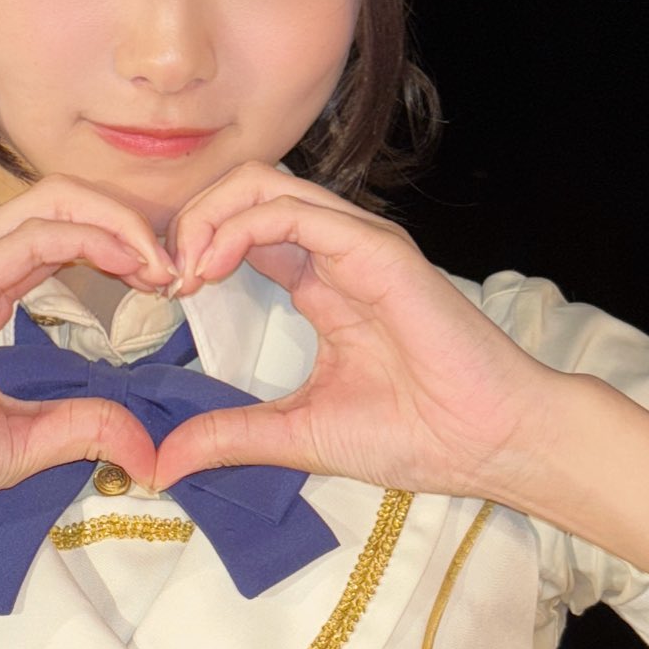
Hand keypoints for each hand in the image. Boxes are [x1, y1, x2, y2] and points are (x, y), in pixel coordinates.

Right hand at [0, 176, 177, 558]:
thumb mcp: (19, 445)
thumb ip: (80, 429)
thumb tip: (145, 448)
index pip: (55, 232)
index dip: (116, 245)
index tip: (165, 286)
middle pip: (56, 200)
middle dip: (124, 223)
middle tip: (173, 271)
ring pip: (47, 206)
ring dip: (116, 227)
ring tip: (161, 268)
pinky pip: (27, 242)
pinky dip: (87, 242)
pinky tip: (129, 269)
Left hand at [155, 162, 569, 503]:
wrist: (489, 443)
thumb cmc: (418, 436)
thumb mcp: (297, 435)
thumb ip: (230, 437)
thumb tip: (160, 463)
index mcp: (321, 282)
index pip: (242, 230)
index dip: (192, 250)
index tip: (160, 299)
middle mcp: (337, 251)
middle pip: (244, 191)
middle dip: (189, 221)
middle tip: (159, 277)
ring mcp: (358, 243)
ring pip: (262, 185)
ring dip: (205, 218)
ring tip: (179, 271)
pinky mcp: (376, 249)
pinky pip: (293, 212)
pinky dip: (239, 228)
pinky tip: (210, 269)